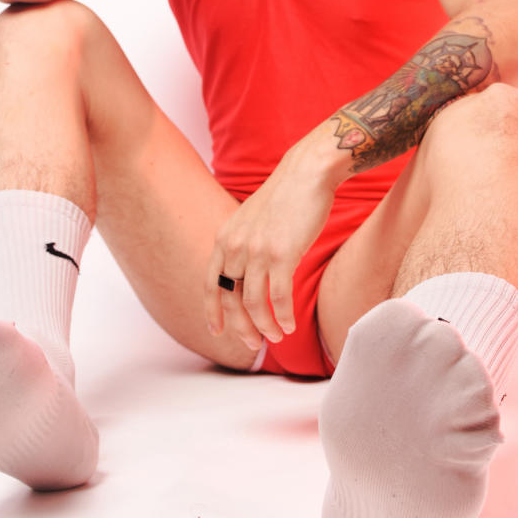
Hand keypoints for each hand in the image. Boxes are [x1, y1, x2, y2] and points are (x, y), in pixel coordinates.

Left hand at [204, 144, 338, 351]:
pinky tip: (290, 326)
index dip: (211, 311)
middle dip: (241, 327)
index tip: (216, 331)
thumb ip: (242, 245)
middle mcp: (235, 246)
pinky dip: (284, 316)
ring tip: (276, 337)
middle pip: (230, 299)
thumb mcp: (251, 220)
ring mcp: (257, 250)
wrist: (307, 173)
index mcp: (225, 238)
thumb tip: (244, 273)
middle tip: (254, 344)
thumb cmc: (286, 197)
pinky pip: (279, 297)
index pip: (210, 284)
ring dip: (264, 327)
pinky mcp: (282, 254)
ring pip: (254, 304)